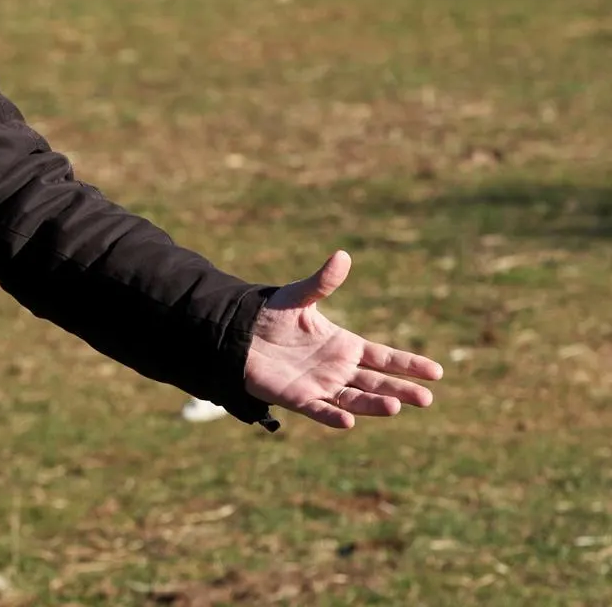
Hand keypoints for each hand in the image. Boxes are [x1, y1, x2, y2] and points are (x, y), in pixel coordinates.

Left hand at [242, 250, 443, 428]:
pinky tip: (348, 420)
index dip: (409, 365)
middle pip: (376, 383)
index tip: (437, 372)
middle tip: (427, 399)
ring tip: (395, 407)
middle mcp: (338, 369)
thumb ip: (323, 282)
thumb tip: (342, 255)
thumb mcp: (300, 296)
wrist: (238, 333)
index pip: (384, 358)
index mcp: (345, 346)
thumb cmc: (271, 316)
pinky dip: (332, 415)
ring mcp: (320, 385)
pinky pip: (319, 409)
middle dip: (401, 391)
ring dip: (373, 405)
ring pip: (354, 399)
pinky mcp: (297, 397)